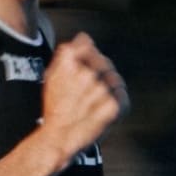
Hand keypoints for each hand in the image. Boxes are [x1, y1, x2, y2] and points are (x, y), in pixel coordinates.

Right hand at [39, 32, 128, 163]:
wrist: (59, 138)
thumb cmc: (55, 107)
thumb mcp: (53, 76)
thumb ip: (67, 53)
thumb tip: (83, 37)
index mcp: (70, 63)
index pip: (87, 45)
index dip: (88, 55)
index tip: (83, 68)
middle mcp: (87, 73)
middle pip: (103, 63)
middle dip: (99, 73)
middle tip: (87, 92)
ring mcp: (102, 89)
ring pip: (114, 79)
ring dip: (108, 88)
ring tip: (92, 103)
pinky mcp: (114, 106)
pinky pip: (121, 96)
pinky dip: (116, 101)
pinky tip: (102, 110)